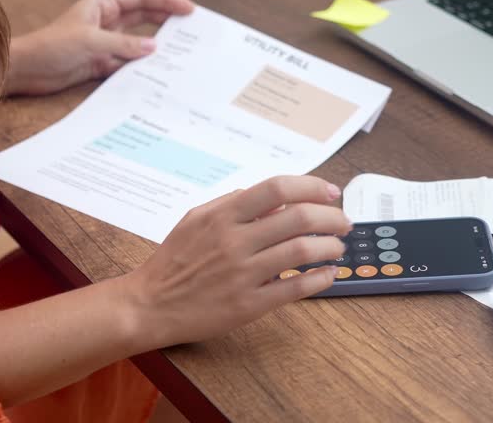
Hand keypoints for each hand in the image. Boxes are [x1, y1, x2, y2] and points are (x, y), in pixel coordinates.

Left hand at [4, 0, 193, 95]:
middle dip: (168, 20)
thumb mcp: (91, 42)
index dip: (166, 0)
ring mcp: (105, 42)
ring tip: (180, 52)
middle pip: (145, 16)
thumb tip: (153, 48)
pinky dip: (142, 67)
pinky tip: (156, 74)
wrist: (27, 70)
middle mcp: (106, 21)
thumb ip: (124, 45)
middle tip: (192, 28)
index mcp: (103, 5)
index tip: (188, 9)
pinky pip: (128, 63)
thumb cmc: (50, 47)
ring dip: (156, 46)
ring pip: (139, 41)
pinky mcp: (102, 62)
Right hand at [121, 176, 351, 349]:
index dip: (311, 187)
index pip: (277, 189)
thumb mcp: (196, 219)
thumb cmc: (174, 260)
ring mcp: (242, 274)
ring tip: (337, 247)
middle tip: (343, 222)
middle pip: (298, 219)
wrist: (149, 304)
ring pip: (301, 252)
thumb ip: (234, 203)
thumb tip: (275, 199)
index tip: (331, 193)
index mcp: (223, 216)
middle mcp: (234, 241)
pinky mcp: (247, 305)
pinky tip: (329, 274)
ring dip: (330, 247)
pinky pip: (294, 289)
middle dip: (331, 217)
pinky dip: (319, 279)